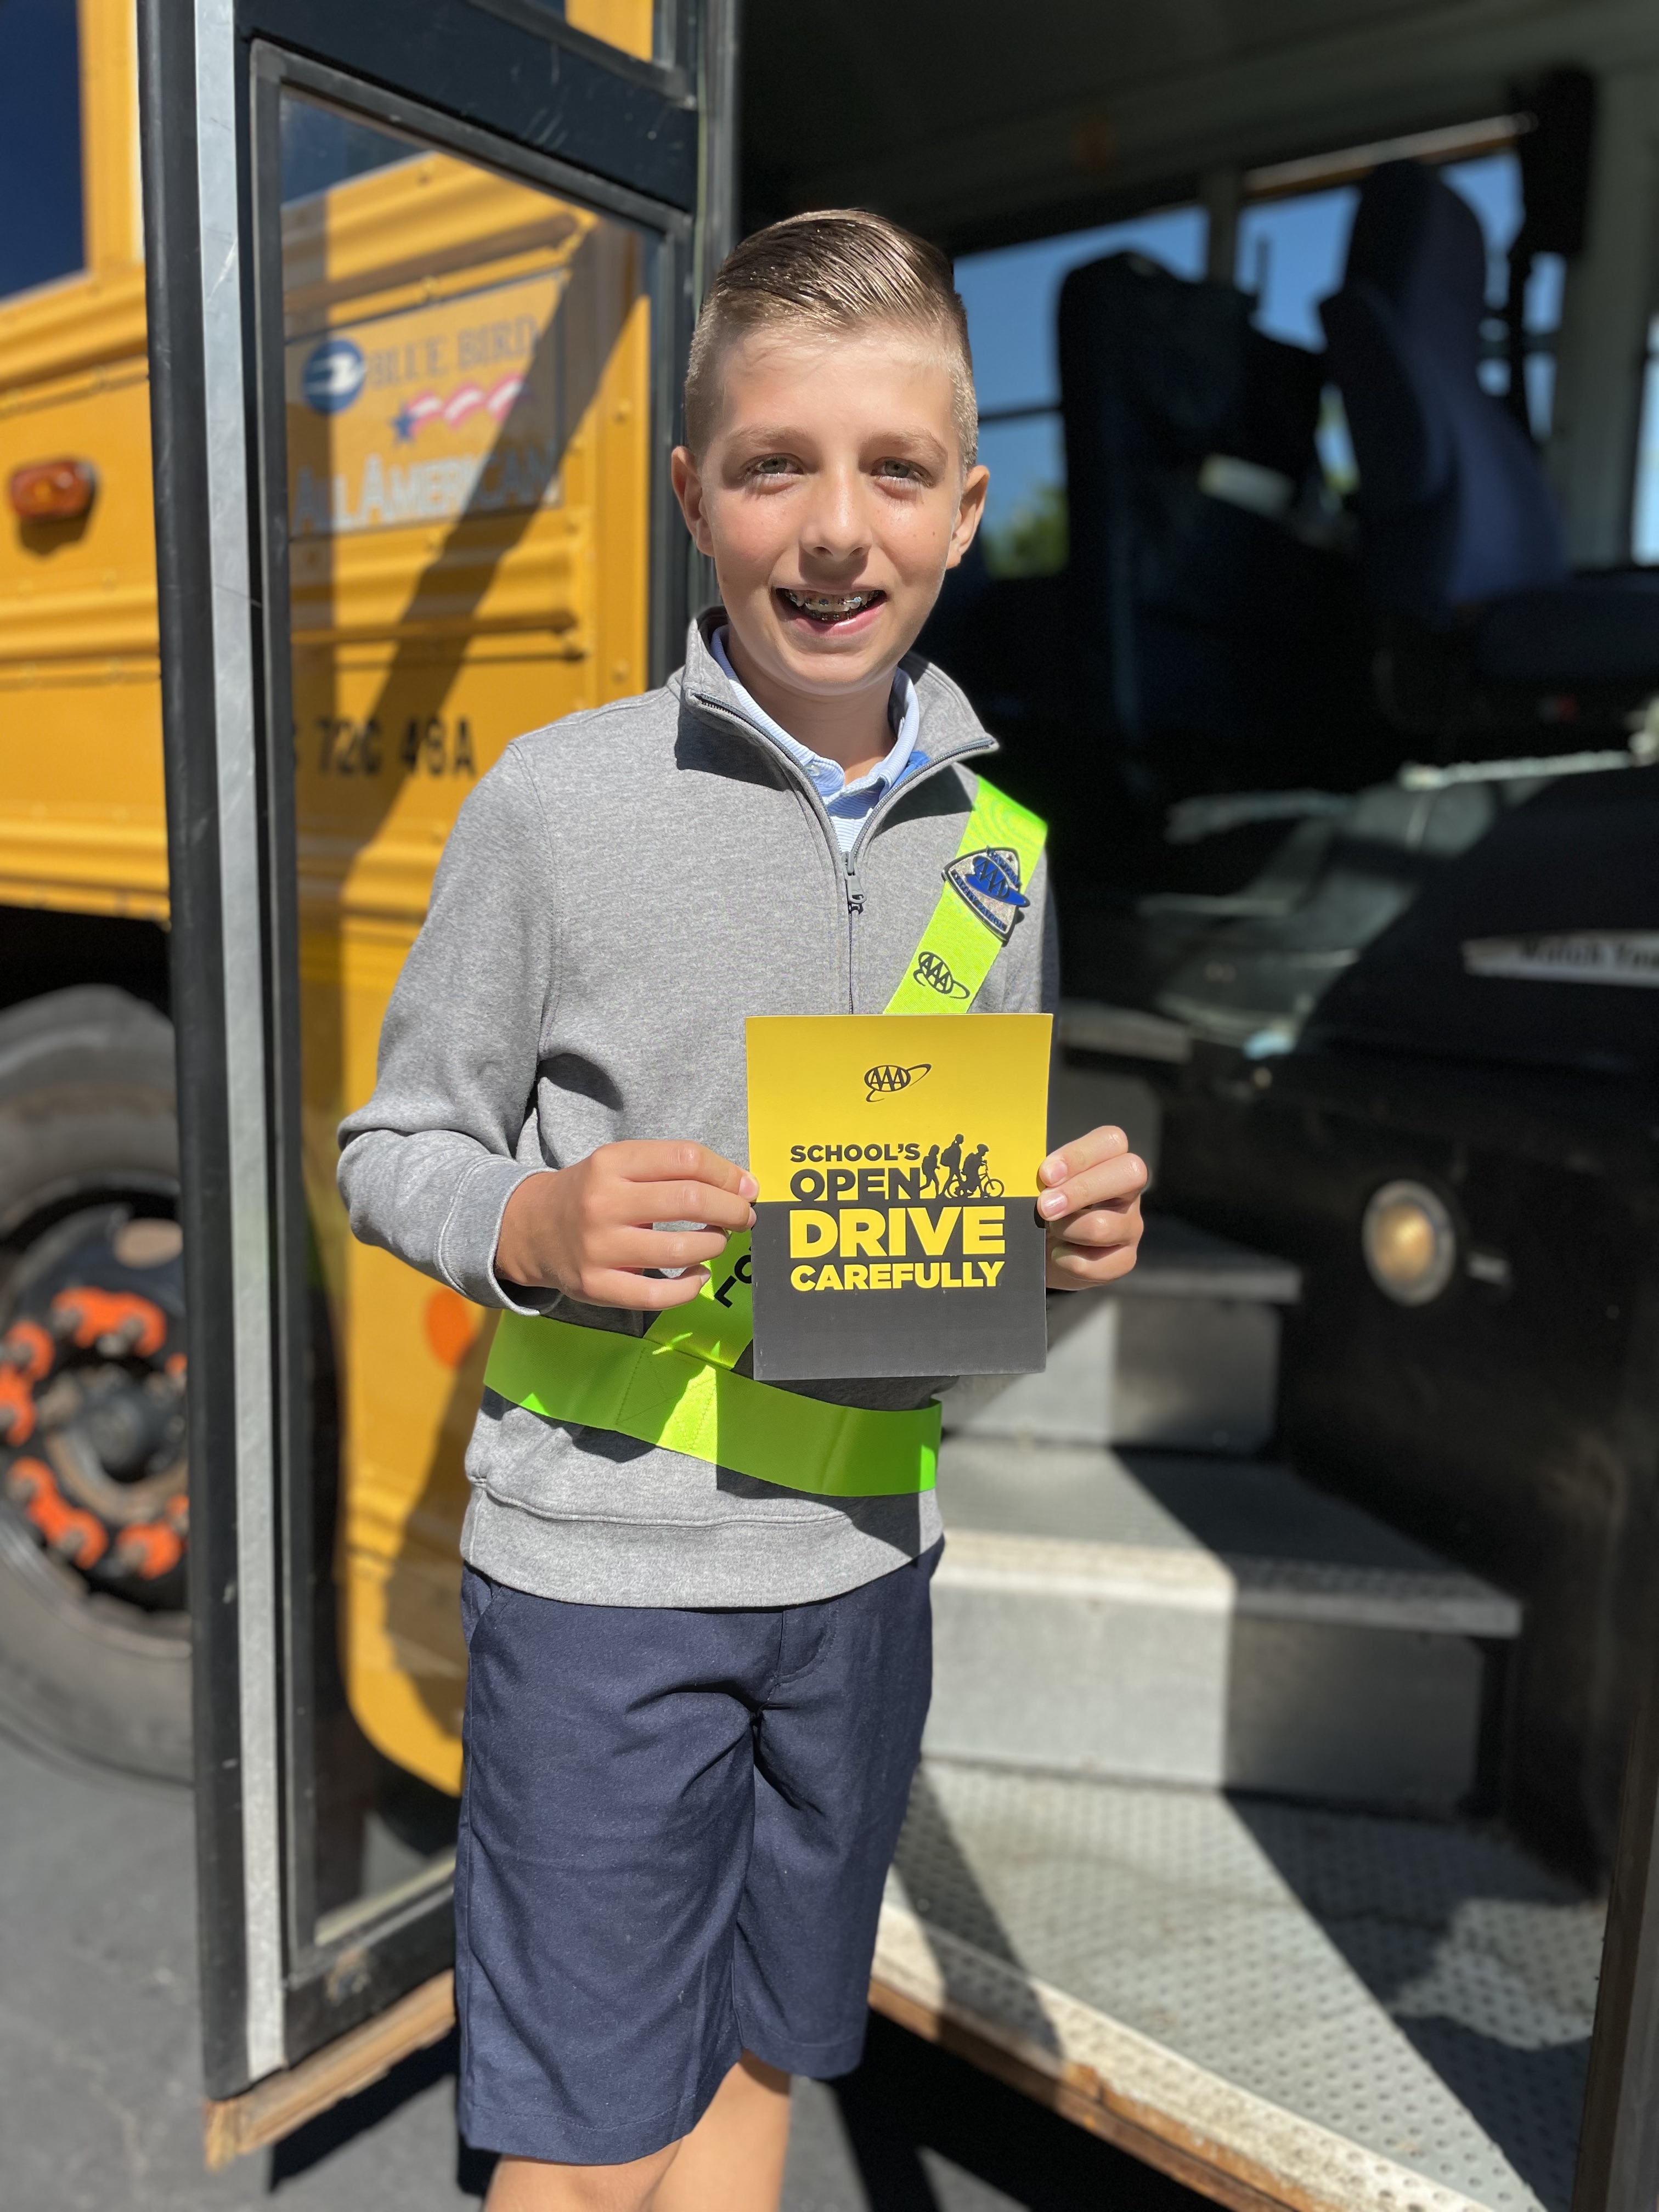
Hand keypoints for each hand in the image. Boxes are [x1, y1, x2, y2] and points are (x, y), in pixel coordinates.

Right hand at [495, 1141, 756, 1309]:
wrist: (530, 1228)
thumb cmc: (590, 1194)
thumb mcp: (618, 1164)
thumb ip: (672, 1169)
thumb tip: (742, 1185)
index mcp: (612, 1163)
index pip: (686, 1158)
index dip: (727, 1173)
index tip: (746, 1187)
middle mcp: (604, 1202)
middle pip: (690, 1200)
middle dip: (732, 1210)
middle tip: (743, 1217)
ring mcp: (599, 1248)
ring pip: (680, 1250)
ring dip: (714, 1245)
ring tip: (717, 1241)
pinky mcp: (596, 1286)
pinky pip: (658, 1296)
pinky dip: (690, 1287)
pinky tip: (698, 1276)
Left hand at [1037, 1125, 1146, 1289]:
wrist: (1041, 1252)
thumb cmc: (1043, 1207)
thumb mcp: (1040, 1185)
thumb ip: (1042, 1174)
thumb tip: (1037, 1174)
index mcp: (1108, 1160)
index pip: (1111, 1141)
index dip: (1079, 1155)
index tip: (1046, 1175)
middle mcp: (1128, 1190)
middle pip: (1130, 1173)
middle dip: (1081, 1190)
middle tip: (1044, 1207)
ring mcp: (1131, 1225)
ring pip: (1104, 1225)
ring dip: (1066, 1229)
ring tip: (1050, 1230)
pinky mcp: (1125, 1259)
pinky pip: (1098, 1264)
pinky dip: (1068, 1261)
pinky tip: (1059, 1254)